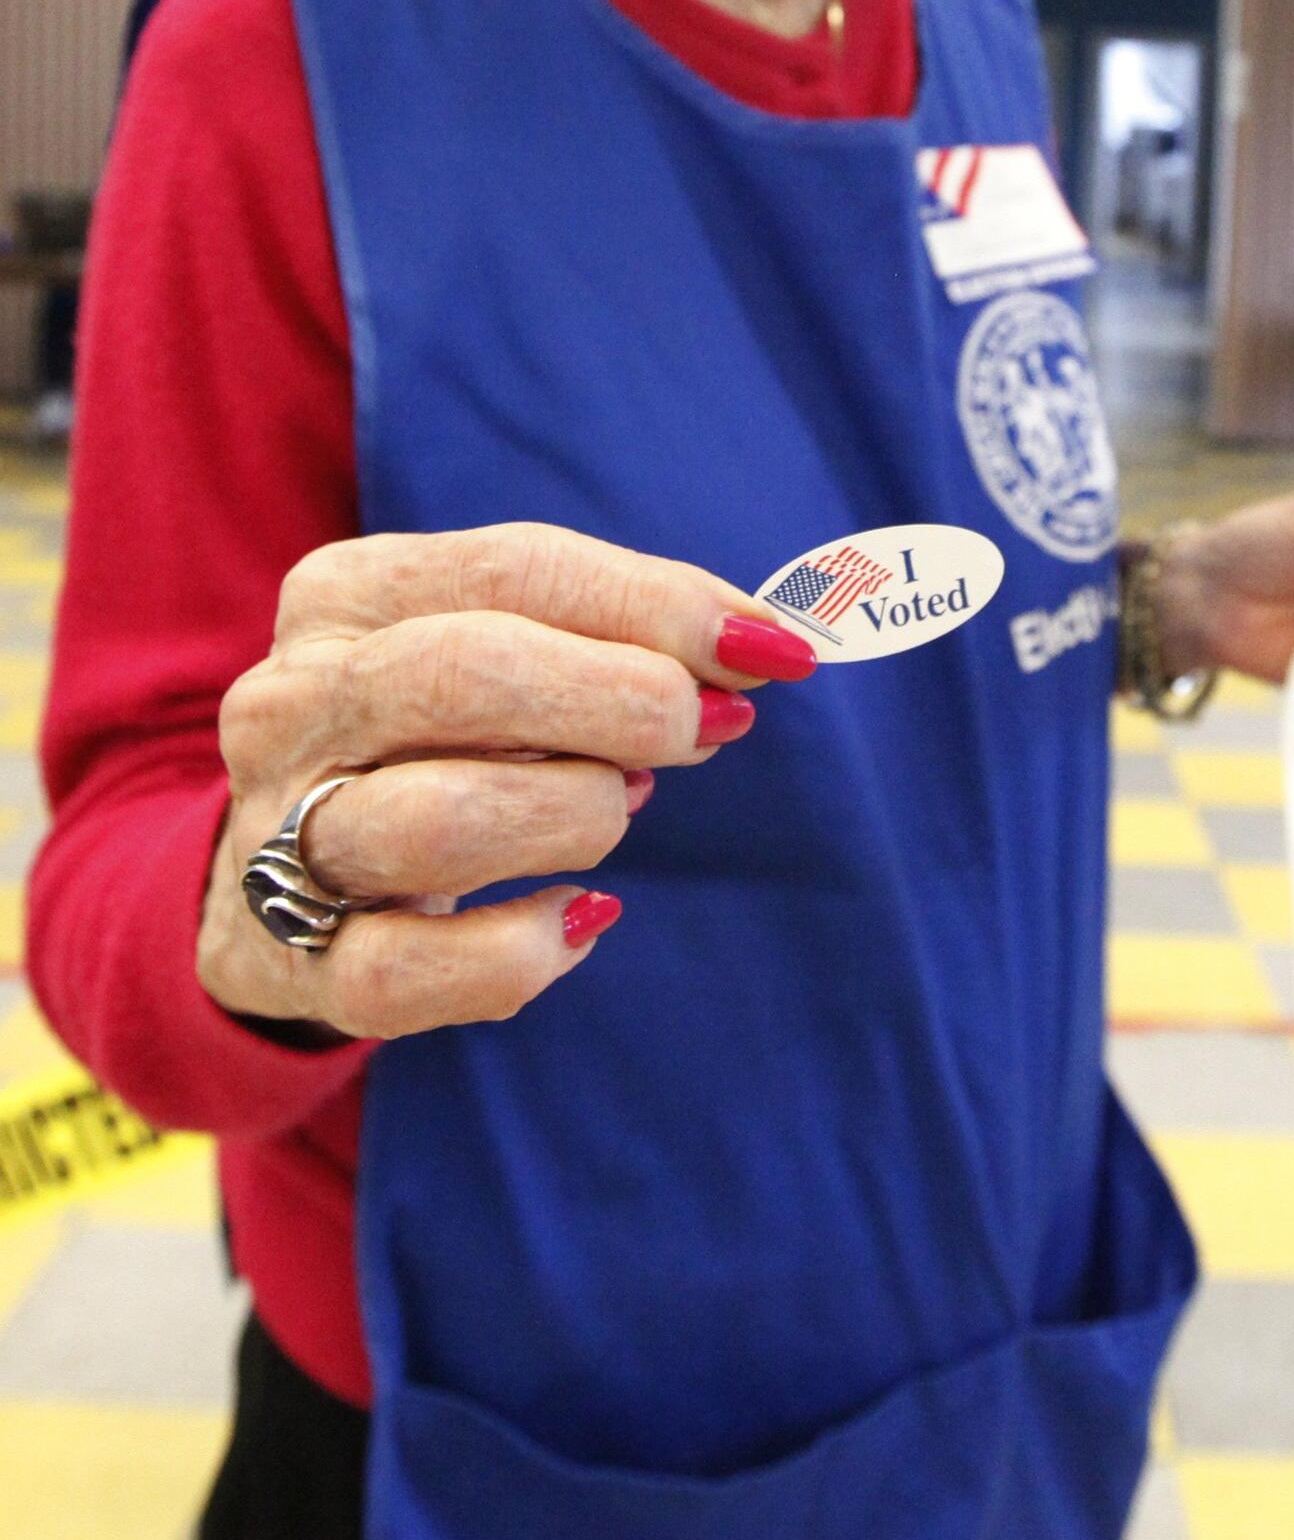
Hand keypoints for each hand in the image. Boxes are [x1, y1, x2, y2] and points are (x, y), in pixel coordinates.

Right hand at [200, 523, 818, 1039]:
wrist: (279, 878)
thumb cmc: (439, 743)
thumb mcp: (510, 652)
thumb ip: (625, 635)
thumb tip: (762, 650)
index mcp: (346, 596)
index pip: (514, 569)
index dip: (657, 607)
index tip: (768, 650)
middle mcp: (293, 704)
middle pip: (464, 676)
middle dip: (619, 701)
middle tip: (703, 728)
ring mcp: (279, 835)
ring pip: (437, 820)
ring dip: (571, 815)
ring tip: (618, 807)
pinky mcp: (295, 959)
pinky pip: (409, 970)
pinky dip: (520, 951)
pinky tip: (581, 918)